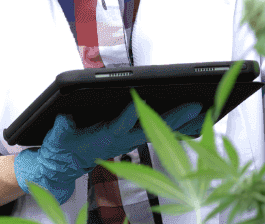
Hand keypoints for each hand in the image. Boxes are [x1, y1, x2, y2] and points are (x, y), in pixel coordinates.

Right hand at [13, 101, 202, 203]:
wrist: (67, 162)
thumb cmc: (65, 146)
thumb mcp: (58, 135)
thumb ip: (61, 127)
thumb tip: (63, 118)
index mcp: (105, 137)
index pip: (121, 124)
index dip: (132, 114)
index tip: (142, 102)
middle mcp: (124, 140)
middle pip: (154, 127)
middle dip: (176, 117)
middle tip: (196, 106)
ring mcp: (131, 140)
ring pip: (161, 130)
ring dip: (184, 122)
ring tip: (206, 111)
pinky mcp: (134, 138)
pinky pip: (160, 133)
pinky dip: (178, 127)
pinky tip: (196, 121)